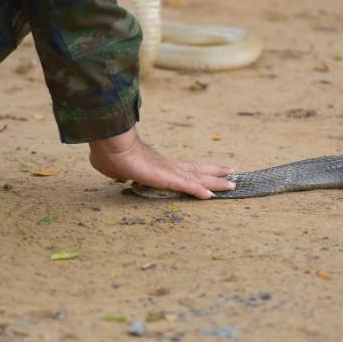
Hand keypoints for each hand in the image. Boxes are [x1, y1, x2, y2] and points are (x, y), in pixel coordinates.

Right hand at [88, 126, 234, 198]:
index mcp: (159, 165)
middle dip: (216, 173)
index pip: (185, 169)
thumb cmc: (110, 153)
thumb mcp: (117, 168)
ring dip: (216, 183)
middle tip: (232, 174)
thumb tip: (119, 175)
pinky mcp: (165, 177)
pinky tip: (211, 196)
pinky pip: (186, 186)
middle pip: (198, 171)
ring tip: (233, 185)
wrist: (110, 145)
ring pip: (198, 178)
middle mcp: (169, 166)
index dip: (199, 170)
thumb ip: (122, 173)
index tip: (211, 171)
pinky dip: (199, 191)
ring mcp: (169, 171)